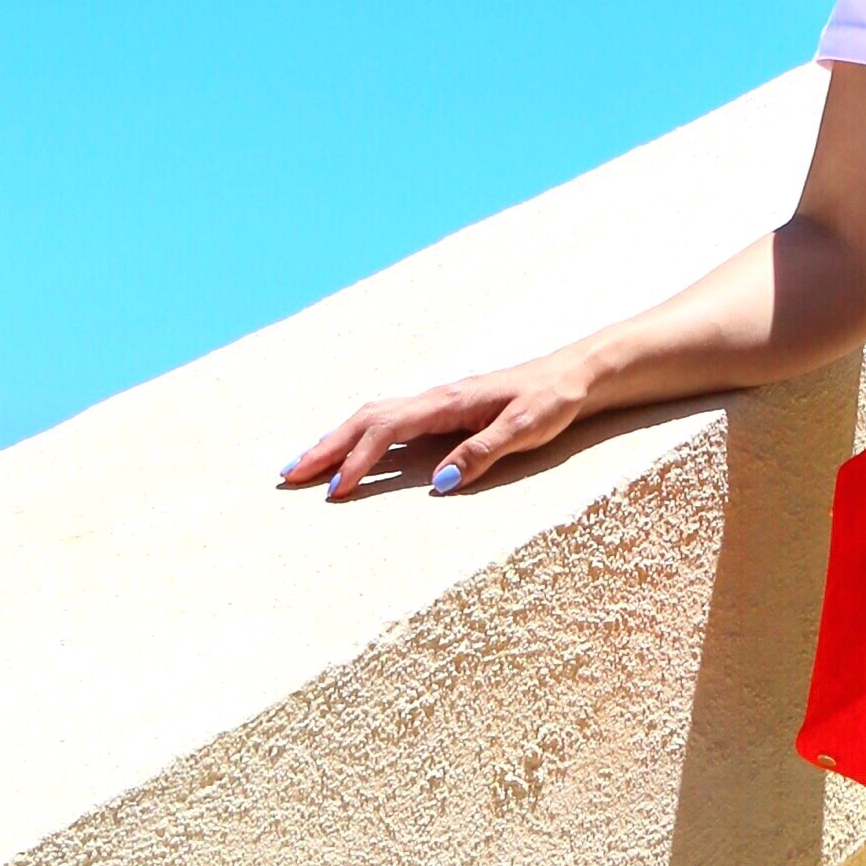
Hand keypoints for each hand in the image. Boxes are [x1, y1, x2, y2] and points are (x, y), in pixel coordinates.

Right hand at [277, 354, 594, 502]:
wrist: (578, 374)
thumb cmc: (554, 400)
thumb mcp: (526, 428)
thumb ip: (483, 453)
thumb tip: (439, 484)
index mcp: (448, 402)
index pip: (386, 429)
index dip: (358, 460)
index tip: (334, 491)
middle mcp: (435, 398)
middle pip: (365, 418)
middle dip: (325, 446)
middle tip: (288, 475)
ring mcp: (438, 403)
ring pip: (373, 417)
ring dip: (337, 439)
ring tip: (304, 465)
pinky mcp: (445, 410)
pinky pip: (390, 421)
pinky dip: (361, 436)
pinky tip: (351, 452)